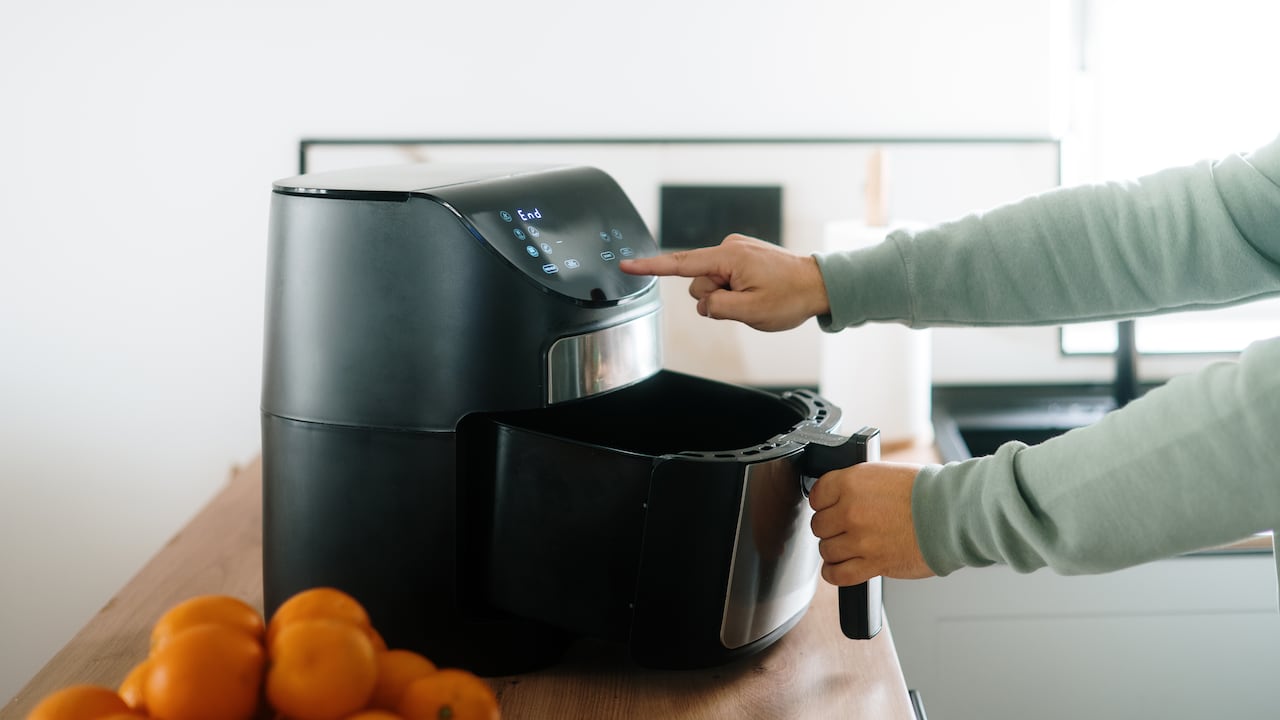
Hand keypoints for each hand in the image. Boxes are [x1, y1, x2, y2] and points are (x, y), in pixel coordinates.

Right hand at [618, 234, 830, 331]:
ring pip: (711, 284)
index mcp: (729, 257)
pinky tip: (756, 291)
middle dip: (715, 299)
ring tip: (756, 297)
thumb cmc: (791, 297)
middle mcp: (729, 247)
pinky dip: (735, 291)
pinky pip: (724, 280)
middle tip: (747, 303)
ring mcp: (736, 250)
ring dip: (727, 297)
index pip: (680, 263)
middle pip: (699, 283)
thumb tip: (704, 303)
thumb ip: (717, 308)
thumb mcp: (751, 312)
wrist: (819, 284)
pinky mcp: (742, 257)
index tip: (626, 265)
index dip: (650, 267)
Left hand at [808, 462, 933, 585]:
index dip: (823, 503)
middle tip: (846, 527)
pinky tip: (839, 567)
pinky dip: (835, 573)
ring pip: (826, 550)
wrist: (953, 513)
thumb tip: (838, 497)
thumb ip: (856, 485)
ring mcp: (860, 538)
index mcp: (852, 482)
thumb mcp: (883, 473)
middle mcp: (851, 510)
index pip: (817, 495)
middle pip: (819, 525)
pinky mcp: (873, 563)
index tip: (830, 507)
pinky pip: (838, 574)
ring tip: (849, 546)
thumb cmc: (927, 492)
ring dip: (835, 550)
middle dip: (831, 527)